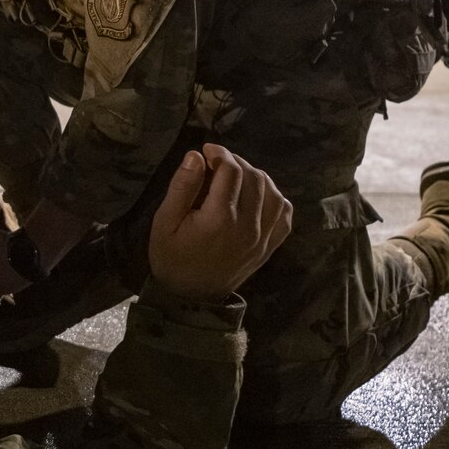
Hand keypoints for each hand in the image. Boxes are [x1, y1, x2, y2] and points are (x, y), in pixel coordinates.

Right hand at [147, 146, 293, 303]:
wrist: (192, 298)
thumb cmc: (172, 258)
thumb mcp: (164, 222)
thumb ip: (182, 187)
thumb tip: (196, 156)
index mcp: (220, 218)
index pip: (231, 171)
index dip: (220, 153)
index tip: (207, 151)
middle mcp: (247, 226)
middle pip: (254, 177)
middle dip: (236, 162)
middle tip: (218, 162)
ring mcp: (263, 237)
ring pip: (272, 191)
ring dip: (256, 177)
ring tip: (236, 177)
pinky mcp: (270, 246)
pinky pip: (284, 213)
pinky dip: (274, 197)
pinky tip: (257, 196)